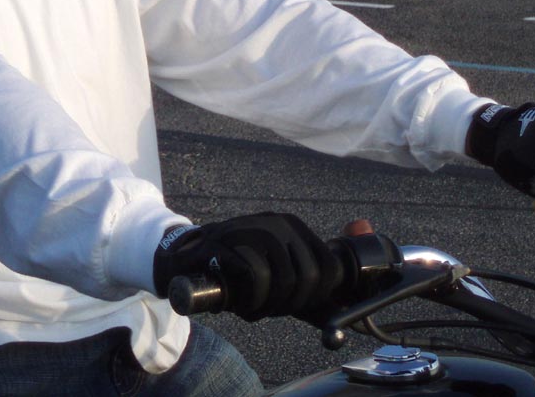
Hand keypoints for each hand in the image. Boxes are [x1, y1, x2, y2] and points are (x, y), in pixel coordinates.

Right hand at [152, 213, 339, 321]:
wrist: (186, 261)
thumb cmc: (239, 273)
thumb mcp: (279, 279)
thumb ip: (313, 293)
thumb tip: (347, 312)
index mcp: (294, 227)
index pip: (330, 269)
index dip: (317, 298)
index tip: (295, 306)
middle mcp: (276, 222)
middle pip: (309, 278)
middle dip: (290, 305)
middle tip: (269, 309)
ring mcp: (249, 228)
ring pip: (283, 279)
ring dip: (267, 306)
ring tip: (252, 307)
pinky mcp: (223, 242)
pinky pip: (253, 277)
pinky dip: (249, 301)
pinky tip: (239, 304)